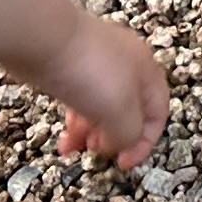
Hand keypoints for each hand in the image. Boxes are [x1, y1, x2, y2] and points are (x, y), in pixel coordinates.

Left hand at [29, 6, 171, 171]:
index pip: (158, 114)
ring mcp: (97, 63)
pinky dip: (74, 120)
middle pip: (129, 111)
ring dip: (90, 132)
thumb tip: (119, 143)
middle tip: (95, 153)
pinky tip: (63, 136)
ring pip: (101, 107)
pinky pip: (80, 99)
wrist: (43, 38)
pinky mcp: (71, 65)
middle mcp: (127, 65)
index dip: (145, 142)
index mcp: (147, 72)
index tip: (123, 164)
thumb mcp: (120, 112)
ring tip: (72, 149)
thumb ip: (128, 134)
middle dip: (113, 137)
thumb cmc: (87, 71)